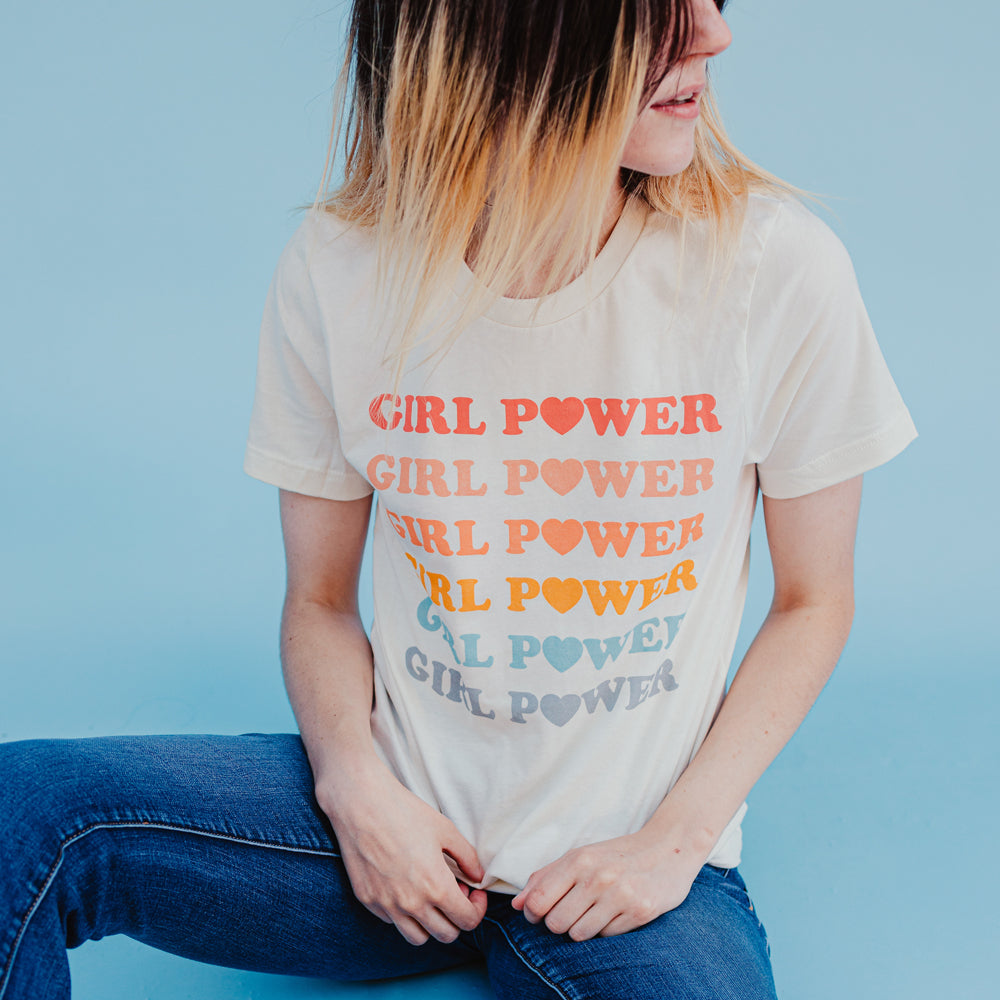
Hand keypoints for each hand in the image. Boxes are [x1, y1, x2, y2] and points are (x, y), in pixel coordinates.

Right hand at [317, 757, 487, 945]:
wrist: (362, 805)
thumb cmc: (405, 812)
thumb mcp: (445, 829)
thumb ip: (467, 857)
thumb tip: (478, 877)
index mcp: (436, 887)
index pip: (467, 921)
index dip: (477, 909)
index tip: (474, 893)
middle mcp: (411, 903)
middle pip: (446, 935)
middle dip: (457, 918)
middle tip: (455, 893)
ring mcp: (387, 905)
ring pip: (418, 938)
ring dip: (431, 923)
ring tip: (431, 896)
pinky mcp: (368, 900)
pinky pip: (392, 921)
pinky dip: (404, 913)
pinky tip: (406, 887)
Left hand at [511, 830, 704, 940]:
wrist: (668, 848)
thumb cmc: (616, 855)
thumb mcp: (580, 856)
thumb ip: (545, 877)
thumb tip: (516, 905)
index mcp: (578, 860)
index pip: (538, 900)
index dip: (533, 913)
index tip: (539, 913)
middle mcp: (598, 877)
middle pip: (556, 923)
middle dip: (559, 922)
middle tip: (572, 911)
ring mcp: (620, 895)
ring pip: (579, 934)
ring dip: (582, 928)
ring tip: (595, 911)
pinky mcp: (640, 912)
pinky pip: (607, 936)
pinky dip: (607, 929)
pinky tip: (617, 912)